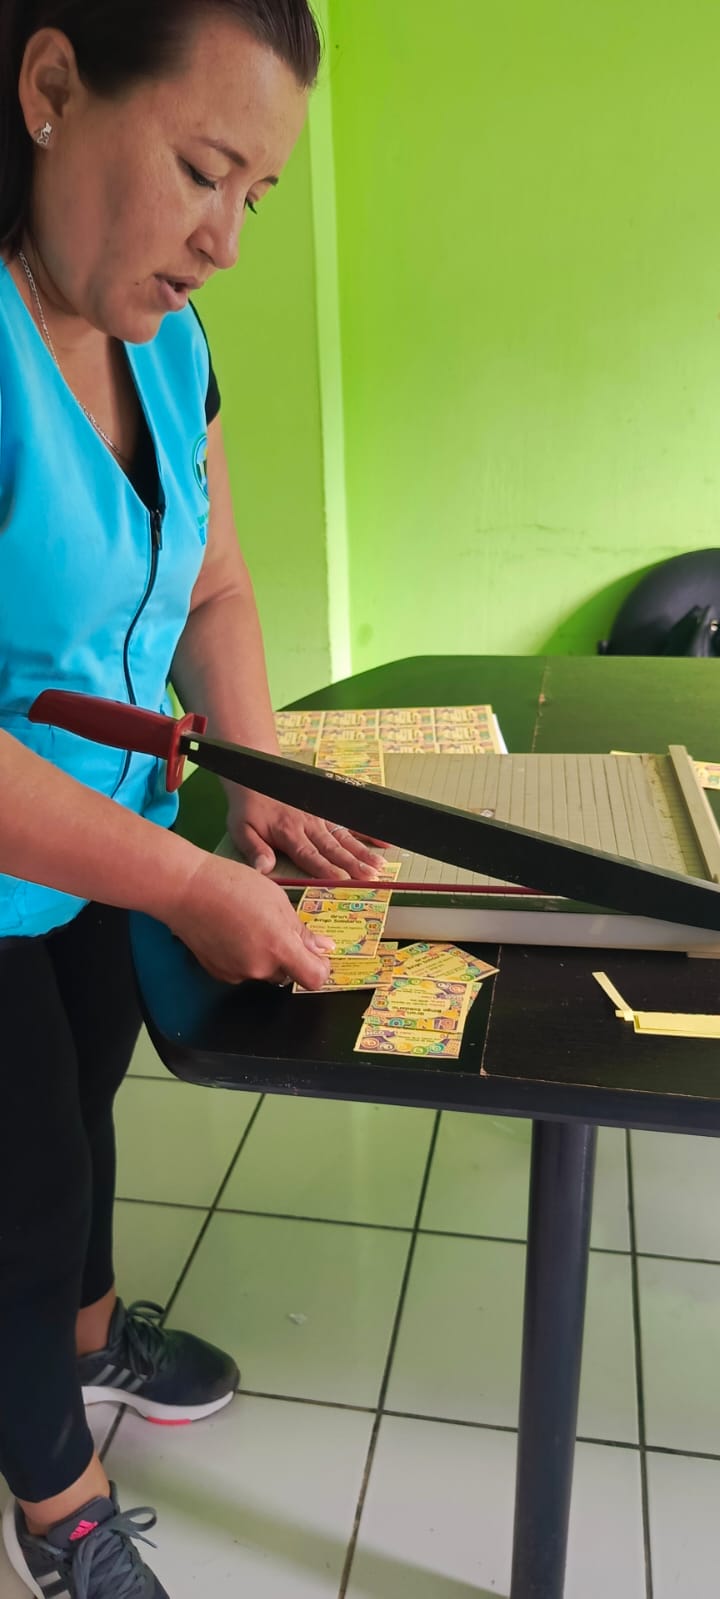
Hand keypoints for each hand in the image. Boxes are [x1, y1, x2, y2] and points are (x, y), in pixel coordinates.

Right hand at [168, 853, 334, 986]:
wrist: (185, 889)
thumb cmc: (232, 885)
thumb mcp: (277, 899)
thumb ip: (300, 930)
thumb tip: (323, 948)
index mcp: (278, 947)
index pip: (314, 979)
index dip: (320, 968)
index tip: (317, 955)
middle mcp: (259, 968)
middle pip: (287, 973)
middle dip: (288, 955)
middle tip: (275, 925)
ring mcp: (237, 973)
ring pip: (263, 971)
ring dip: (265, 955)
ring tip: (249, 924)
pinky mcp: (218, 973)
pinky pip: (242, 970)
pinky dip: (243, 956)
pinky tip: (232, 932)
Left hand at [226, 788, 385, 881]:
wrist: (256, 775)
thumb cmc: (248, 808)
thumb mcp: (241, 829)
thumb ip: (254, 849)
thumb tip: (264, 869)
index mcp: (287, 833)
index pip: (309, 854)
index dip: (326, 868)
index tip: (342, 879)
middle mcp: (308, 825)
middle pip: (333, 847)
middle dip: (353, 863)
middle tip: (370, 876)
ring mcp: (319, 817)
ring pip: (344, 837)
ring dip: (363, 851)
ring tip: (380, 865)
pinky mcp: (325, 811)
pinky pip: (348, 822)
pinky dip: (366, 832)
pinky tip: (382, 842)